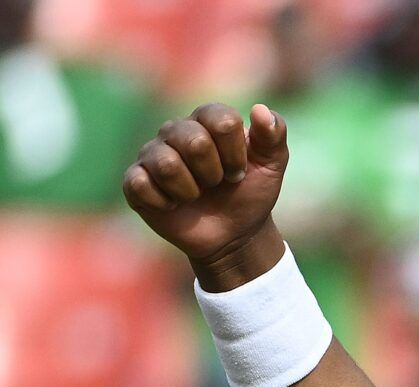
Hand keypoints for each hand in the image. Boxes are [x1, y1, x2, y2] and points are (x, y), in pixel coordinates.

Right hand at [123, 103, 289, 288]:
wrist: (234, 235)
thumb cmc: (250, 193)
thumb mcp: (271, 166)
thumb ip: (274, 135)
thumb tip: (260, 109)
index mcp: (207, 120)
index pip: (221, 121)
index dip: (235, 154)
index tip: (239, 171)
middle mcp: (175, 130)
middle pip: (194, 142)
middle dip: (214, 174)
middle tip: (217, 184)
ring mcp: (152, 154)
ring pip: (167, 164)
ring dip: (191, 190)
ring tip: (196, 194)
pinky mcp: (135, 181)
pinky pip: (141, 185)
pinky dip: (165, 202)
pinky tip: (174, 205)